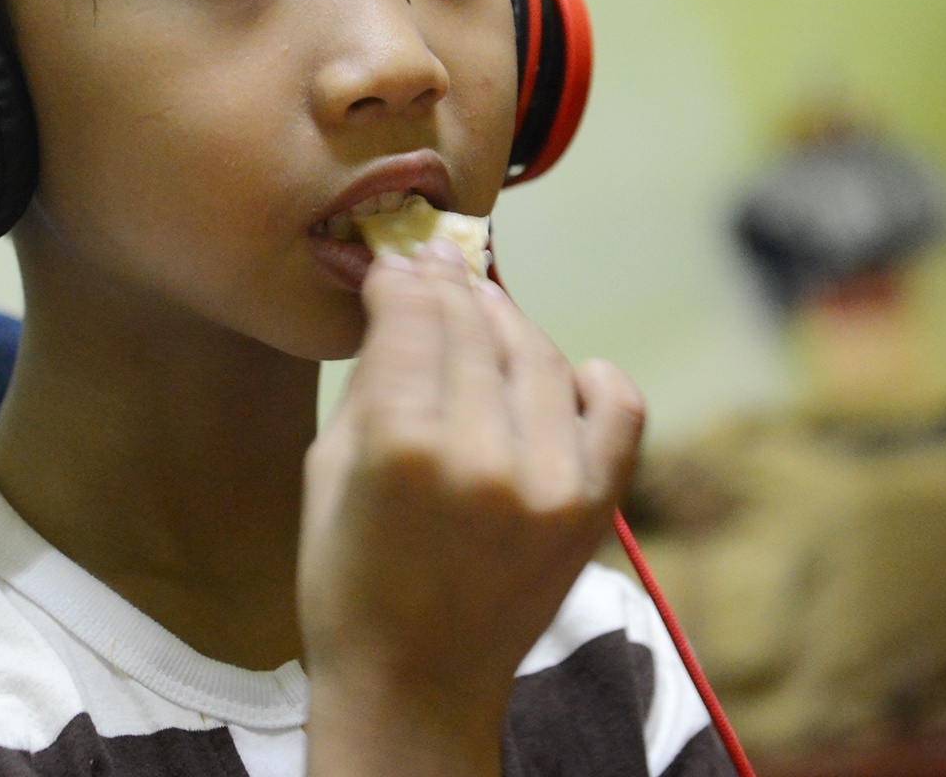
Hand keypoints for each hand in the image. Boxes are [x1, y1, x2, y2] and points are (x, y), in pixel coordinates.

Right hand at [299, 243, 644, 776]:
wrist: (415, 686)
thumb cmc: (349, 580)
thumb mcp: (328, 469)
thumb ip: (370, 378)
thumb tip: (399, 295)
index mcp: (402, 448)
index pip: (414, 316)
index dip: (402, 276)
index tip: (394, 259)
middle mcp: (485, 458)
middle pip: (475, 326)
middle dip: (448, 286)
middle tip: (433, 264)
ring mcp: (551, 484)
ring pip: (539, 355)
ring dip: (507, 321)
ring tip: (483, 308)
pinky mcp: (594, 509)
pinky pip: (618, 409)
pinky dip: (595, 379)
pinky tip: (566, 372)